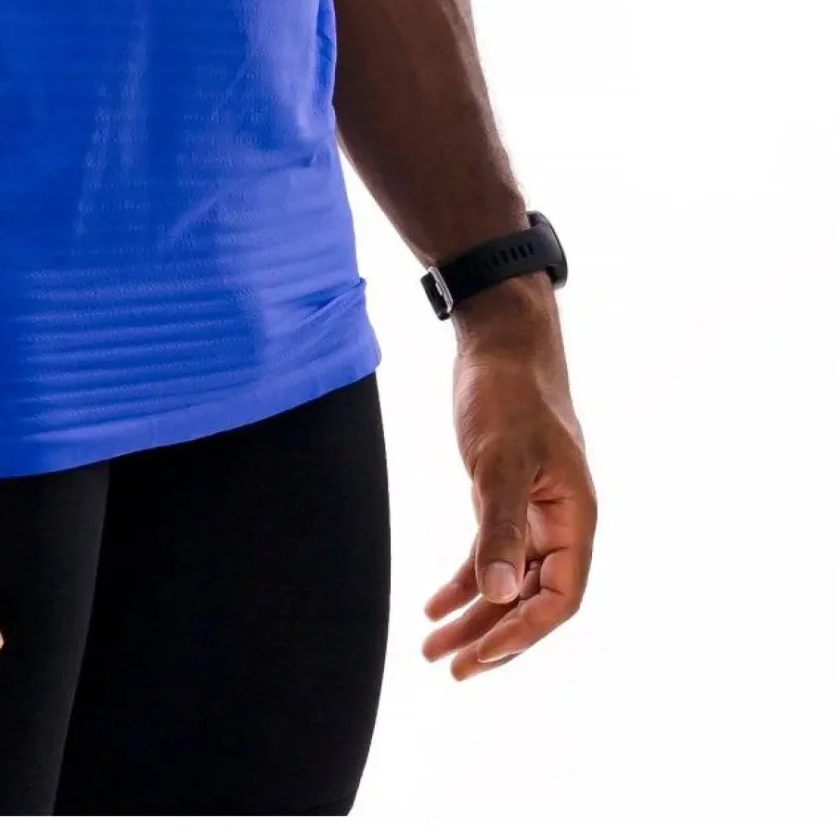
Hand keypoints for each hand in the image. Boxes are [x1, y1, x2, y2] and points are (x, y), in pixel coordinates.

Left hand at [421, 277, 596, 680]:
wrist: (500, 340)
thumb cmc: (509, 392)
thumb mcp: (501, 459)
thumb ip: (500, 525)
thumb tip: (497, 594)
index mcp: (575, 517)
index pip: (560, 598)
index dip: (523, 632)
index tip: (480, 656)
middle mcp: (562, 522)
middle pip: (532, 599)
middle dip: (491, 636)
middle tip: (449, 668)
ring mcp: (536, 511)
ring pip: (508, 581)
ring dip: (474, 615)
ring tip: (432, 649)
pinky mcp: (508, 496)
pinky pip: (491, 554)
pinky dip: (466, 580)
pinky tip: (435, 604)